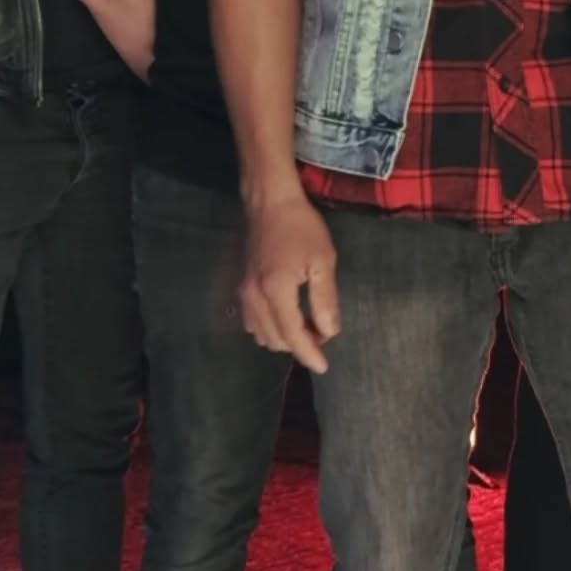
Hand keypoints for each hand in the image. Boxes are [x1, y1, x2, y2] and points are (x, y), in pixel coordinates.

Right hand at [239, 194, 340, 374]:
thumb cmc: (301, 227)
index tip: (324, 367)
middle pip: (276, 341)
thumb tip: (329, 332)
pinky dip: (270, 328)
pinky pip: (252, 323)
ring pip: (262, 335)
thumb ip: (325, 299)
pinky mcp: (241, 288)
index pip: (293, 336)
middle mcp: (254, 298)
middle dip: (300, 345)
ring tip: (308, 325)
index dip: (309, 355)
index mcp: (276, 292)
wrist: (270, 203)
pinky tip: (286, 317)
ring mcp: (244, 293)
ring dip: (284, 338)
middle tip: (323, 332)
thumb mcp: (323, 261)